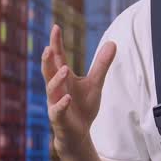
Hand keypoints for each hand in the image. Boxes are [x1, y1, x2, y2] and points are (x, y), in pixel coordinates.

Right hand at [42, 24, 115, 154]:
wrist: (78, 133)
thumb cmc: (83, 106)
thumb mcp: (95, 83)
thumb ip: (101, 64)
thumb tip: (112, 42)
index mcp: (64, 78)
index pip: (58, 57)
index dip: (56, 43)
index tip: (56, 27)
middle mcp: (56, 88)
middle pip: (49, 71)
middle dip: (48, 59)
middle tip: (48, 47)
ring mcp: (55, 103)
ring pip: (51, 89)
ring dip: (56, 79)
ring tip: (64, 68)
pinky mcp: (58, 118)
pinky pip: (57, 110)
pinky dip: (61, 104)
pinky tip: (67, 98)